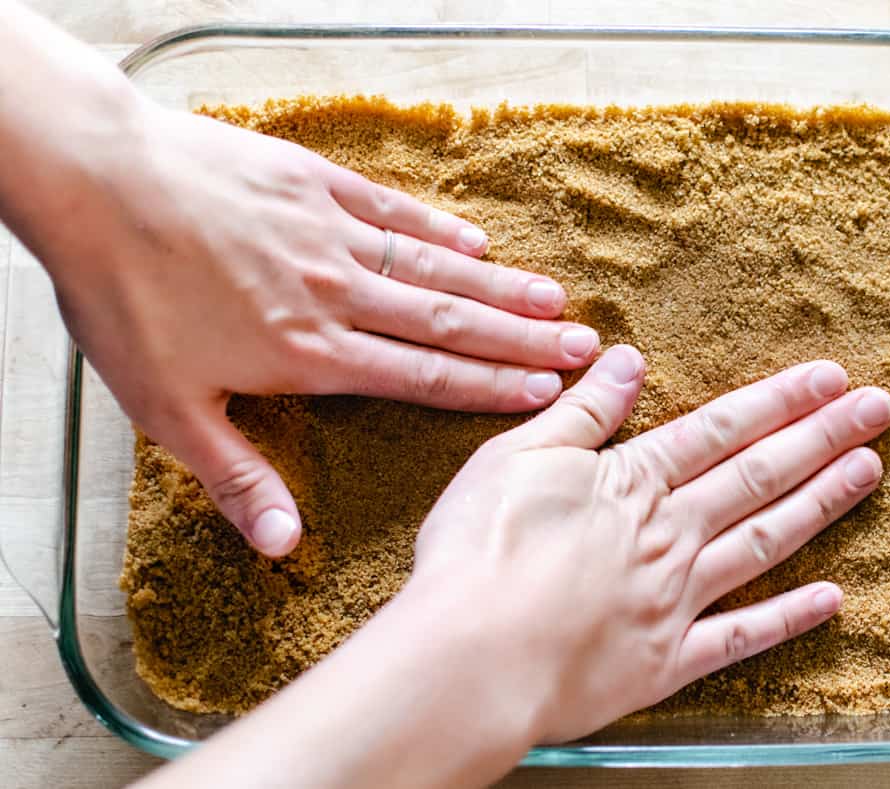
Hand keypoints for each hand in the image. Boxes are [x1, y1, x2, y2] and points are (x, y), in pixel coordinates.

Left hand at [34, 98, 598, 556]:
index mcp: (310, 352)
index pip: (420, 375)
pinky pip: (392, 213)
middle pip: (445, 322)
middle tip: (579, 347)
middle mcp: (338, 295)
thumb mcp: (166, 408)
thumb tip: (283, 544)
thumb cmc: (126, 300)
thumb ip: (235, 475)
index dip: (486, 387)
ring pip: (432, 269)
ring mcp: (331, 235)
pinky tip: (477, 244)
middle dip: (518, 340)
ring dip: (496, 288)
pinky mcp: (315, 184)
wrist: (98, 185)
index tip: (543, 395)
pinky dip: (438, 231)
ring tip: (553, 300)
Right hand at [411, 345, 889, 742]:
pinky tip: (832, 598)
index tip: (831, 378)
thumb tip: (626, 360)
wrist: (467, 661)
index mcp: (631, 483)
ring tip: (869, 472)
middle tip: (880, 410)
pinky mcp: (666, 663)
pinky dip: (788, 618)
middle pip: (759, 476)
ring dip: (821, 504)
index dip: (779, 400)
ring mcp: (676, 602)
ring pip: (765, 543)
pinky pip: (741, 638)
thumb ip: (583, 413)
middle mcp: (669, 536)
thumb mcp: (517, 458)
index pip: (720, 429)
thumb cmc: (477, 554)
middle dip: (823, 437)